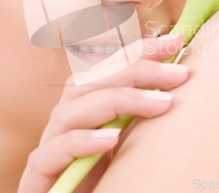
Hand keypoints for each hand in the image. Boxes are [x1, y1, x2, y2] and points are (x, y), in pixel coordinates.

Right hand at [17, 35, 187, 192]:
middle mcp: (66, 120)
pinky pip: (53, 152)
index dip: (138, 51)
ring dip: (119, 101)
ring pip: (72, 111)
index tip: (176, 40)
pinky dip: (82, 141)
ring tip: (162, 104)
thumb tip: (180, 87)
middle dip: (137, 71)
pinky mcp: (39, 174)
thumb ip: (142, 116)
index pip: (107, 68)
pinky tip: (112, 139)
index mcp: (86, 108)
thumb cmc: (110, 178)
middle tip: (179, 73)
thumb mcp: (131, 142)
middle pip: (91, 81)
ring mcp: (49, 145)